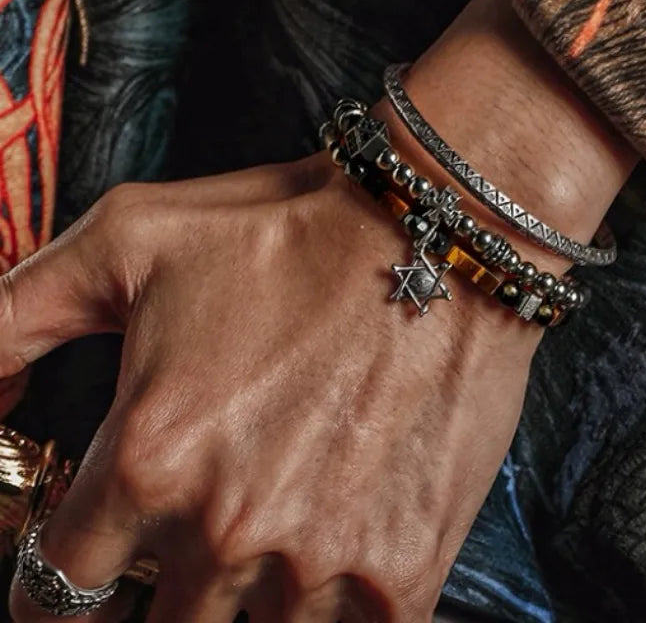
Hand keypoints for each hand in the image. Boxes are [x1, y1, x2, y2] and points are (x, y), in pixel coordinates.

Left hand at [3, 152, 540, 621]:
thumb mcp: (129, 239)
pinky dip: (331, 613)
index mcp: (151, 457)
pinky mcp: (402, 566)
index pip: (56, 589)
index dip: (57, 586)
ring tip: (282, 524)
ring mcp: (319, 558)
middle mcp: (227, 525)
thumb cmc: (291, 229)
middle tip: (203, 529)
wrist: (435, 235)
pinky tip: (333, 564)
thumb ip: (12, 318)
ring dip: (254, 596)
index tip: (87, 572)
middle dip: (162, 590)